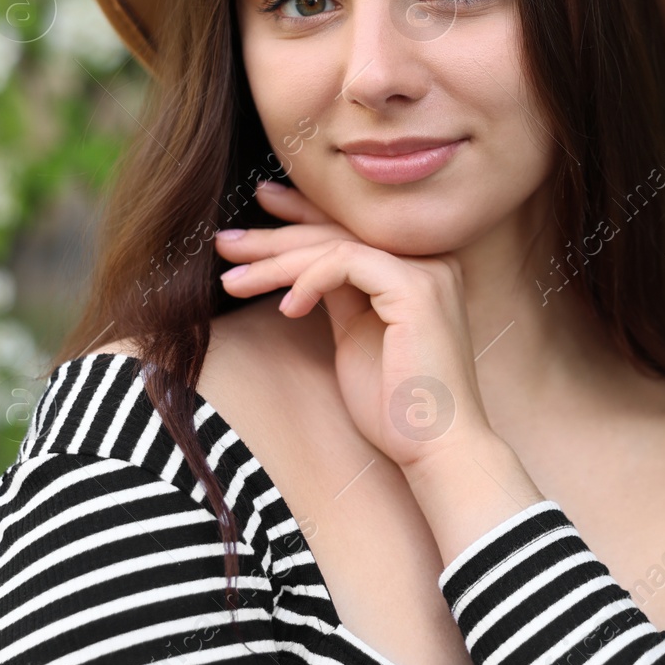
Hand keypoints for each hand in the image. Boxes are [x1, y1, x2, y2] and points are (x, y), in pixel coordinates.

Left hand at [215, 180, 494, 469]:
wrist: (436, 447)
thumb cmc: (396, 404)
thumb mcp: (357, 335)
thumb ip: (339, 295)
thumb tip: (300, 267)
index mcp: (418, 268)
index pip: (352, 231)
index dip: (301, 218)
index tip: (255, 219)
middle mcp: (429, 259)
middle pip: (340, 232)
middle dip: (277, 236)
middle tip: (227, 243)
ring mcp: (427, 270)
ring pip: (336, 245)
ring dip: (276, 261)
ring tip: (233, 281)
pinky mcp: (416, 289)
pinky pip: (346, 264)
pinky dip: (308, 281)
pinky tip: (287, 309)